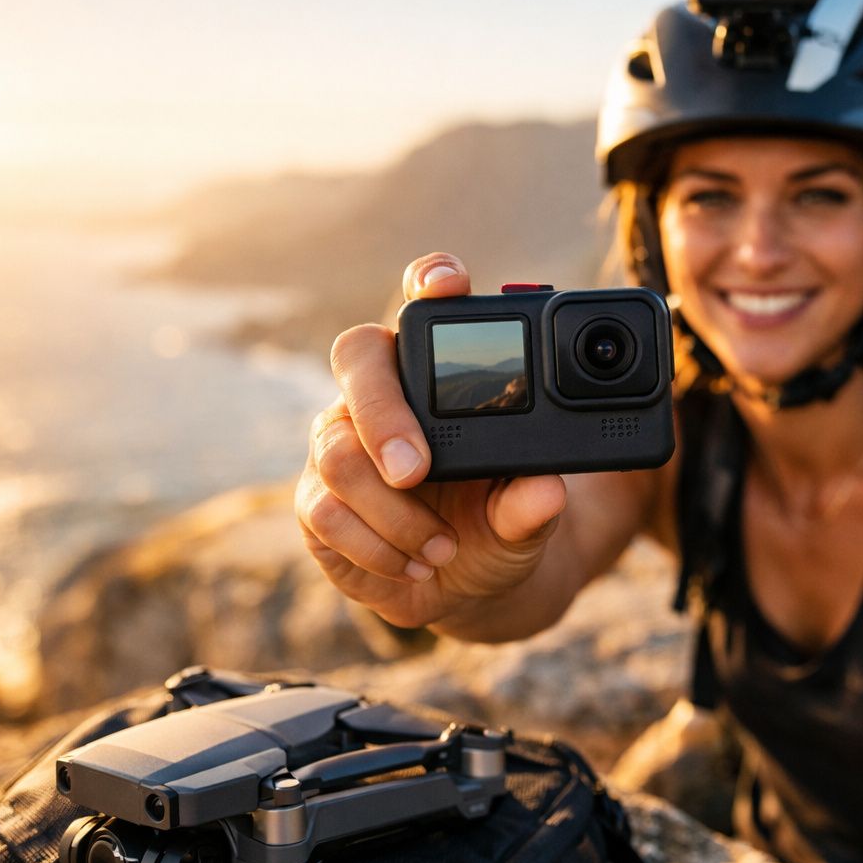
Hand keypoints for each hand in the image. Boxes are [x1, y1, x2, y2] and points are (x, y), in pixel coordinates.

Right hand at [296, 253, 568, 627]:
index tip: (448, 285)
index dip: (431, 279)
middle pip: (357, 357)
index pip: (426, 301)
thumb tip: (546, 491)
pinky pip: (325, 510)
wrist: (468, 583)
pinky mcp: (316, 497)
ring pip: (338, 451)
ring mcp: (341, 441)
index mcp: (441, 373)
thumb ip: (534, 504)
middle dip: (384, 413)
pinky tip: (414, 563)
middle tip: (417, 470)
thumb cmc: (499, 525)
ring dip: (395, 512)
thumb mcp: (529, 521)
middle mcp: (384, 392)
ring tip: (442, 547)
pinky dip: (375, 547)